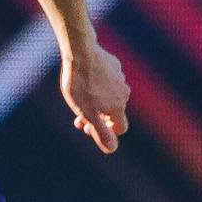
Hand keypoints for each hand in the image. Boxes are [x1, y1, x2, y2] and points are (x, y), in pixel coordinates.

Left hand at [62, 37, 130, 153]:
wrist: (80, 51)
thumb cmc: (80, 84)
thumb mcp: (87, 112)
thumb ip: (100, 132)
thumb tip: (112, 149)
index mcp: (118, 107)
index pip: (121, 128)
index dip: (106, 132)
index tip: (90, 126)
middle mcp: (124, 93)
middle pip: (114, 112)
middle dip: (98, 117)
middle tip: (78, 117)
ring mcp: (120, 78)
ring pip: (110, 96)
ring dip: (97, 101)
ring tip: (78, 96)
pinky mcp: (114, 65)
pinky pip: (108, 81)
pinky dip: (98, 85)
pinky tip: (85, 79)